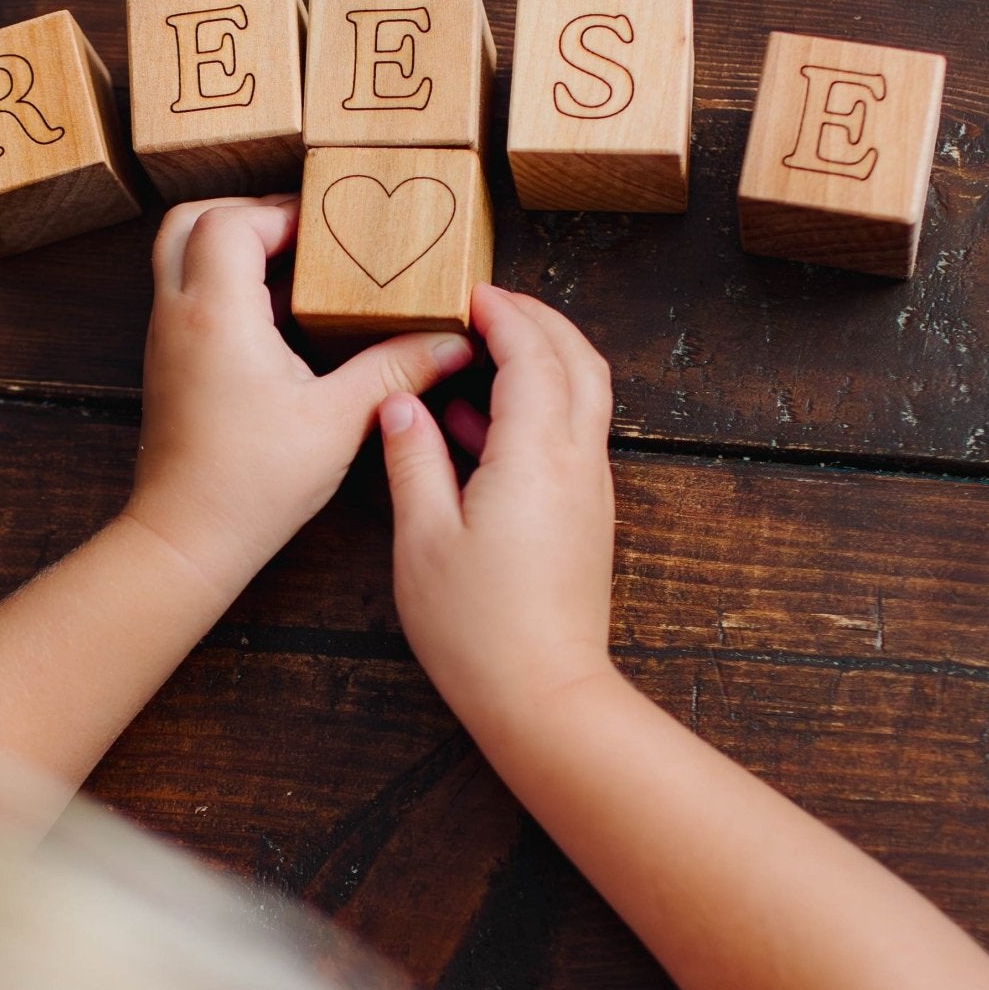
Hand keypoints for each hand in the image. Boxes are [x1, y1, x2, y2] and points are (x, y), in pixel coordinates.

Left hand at [124, 195, 474, 593]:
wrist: (187, 537)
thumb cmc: (252, 483)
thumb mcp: (340, 420)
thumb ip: (396, 368)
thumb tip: (452, 342)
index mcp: (217, 313)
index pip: (232, 221)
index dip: (281, 212)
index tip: (329, 230)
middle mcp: (179, 315)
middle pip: (191, 222)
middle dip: (248, 212)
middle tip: (304, 232)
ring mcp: (165, 338)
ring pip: (179, 254)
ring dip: (229, 244)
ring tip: (293, 265)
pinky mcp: (168, 363)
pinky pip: (184, 292)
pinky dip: (221, 280)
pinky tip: (275, 314)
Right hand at [377, 284, 617, 729]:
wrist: (543, 697)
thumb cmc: (478, 628)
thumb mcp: (423, 539)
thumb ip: (412, 460)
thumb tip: (400, 405)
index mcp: (536, 454)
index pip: (532, 352)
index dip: (502, 313)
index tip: (465, 293)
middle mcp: (576, 461)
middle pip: (578, 358)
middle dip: (537, 319)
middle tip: (486, 303)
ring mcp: (588, 488)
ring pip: (583, 394)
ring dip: (543, 358)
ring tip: (480, 350)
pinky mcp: (584, 515)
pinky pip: (571, 435)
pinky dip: (538, 405)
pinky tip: (480, 422)